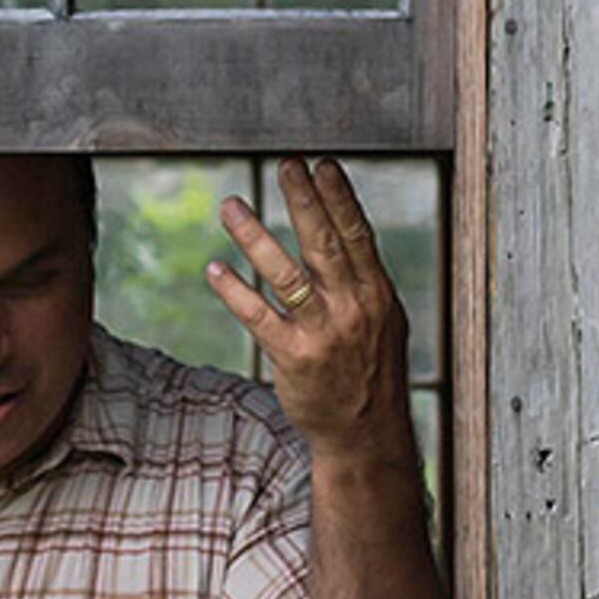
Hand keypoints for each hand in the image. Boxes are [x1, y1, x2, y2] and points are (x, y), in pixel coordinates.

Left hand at [205, 156, 413, 462]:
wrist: (366, 434)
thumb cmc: (371, 370)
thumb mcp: (384, 319)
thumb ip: (363, 277)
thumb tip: (345, 225)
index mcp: (376, 293)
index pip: (357, 235)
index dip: (340, 197)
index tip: (321, 164)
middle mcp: (353, 308)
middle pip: (325, 244)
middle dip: (304, 201)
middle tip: (286, 164)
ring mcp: (324, 333)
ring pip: (286, 276)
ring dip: (255, 237)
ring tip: (230, 205)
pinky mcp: (294, 358)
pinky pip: (259, 317)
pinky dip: (235, 291)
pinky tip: (215, 270)